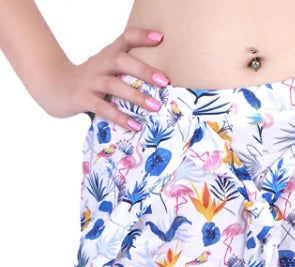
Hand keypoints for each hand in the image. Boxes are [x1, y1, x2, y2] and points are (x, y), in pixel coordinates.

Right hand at [41, 27, 169, 130]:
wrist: (54, 87)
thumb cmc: (90, 80)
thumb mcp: (107, 69)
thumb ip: (128, 71)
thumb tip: (161, 85)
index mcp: (108, 55)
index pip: (125, 39)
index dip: (141, 36)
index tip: (160, 38)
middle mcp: (99, 65)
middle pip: (121, 61)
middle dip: (144, 70)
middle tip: (164, 81)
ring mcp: (90, 82)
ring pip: (113, 85)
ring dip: (136, 96)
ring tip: (155, 106)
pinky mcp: (83, 99)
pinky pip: (103, 108)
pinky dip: (120, 117)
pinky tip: (135, 126)